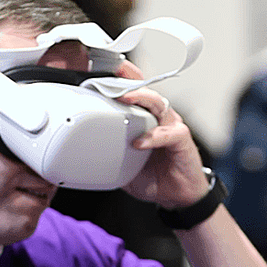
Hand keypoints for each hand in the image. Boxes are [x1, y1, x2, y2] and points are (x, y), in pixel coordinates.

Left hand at [115, 62, 209, 208]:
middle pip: (145, 91)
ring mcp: (171, 126)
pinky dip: (152, 137)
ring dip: (141, 99)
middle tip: (111, 80)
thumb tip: (85, 155)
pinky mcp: (182, 140)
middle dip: (129, 82)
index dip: (122, 80)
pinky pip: (167, 134)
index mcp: (146, 119)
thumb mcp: (125, 164)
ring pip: (158, 104)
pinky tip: (139, 142)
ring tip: (124, 100)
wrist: (178, 194)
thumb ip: (110, 155)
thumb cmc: (155, 175)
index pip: (134, 93)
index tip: (103, 72)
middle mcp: (160, 118)